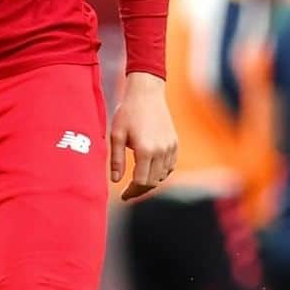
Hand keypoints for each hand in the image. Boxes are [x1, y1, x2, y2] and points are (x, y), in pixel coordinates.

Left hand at [111, 72, 177, 200]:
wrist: (146, 93)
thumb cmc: (127, 112)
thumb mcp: (116, 135)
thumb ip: (116, 159)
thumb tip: (115, 180)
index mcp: (145, 150)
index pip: (141, 181)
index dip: (131, 192)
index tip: (123, 196)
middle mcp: (161, 151)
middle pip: (152, 182)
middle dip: (140, 190)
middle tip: (128, 193)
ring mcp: (170, 147)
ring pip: (162, 176)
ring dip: (150, 182)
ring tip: (137, 183)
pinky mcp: (174, 143)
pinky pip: (170, 166)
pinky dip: (161, 173)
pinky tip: (150, 171)